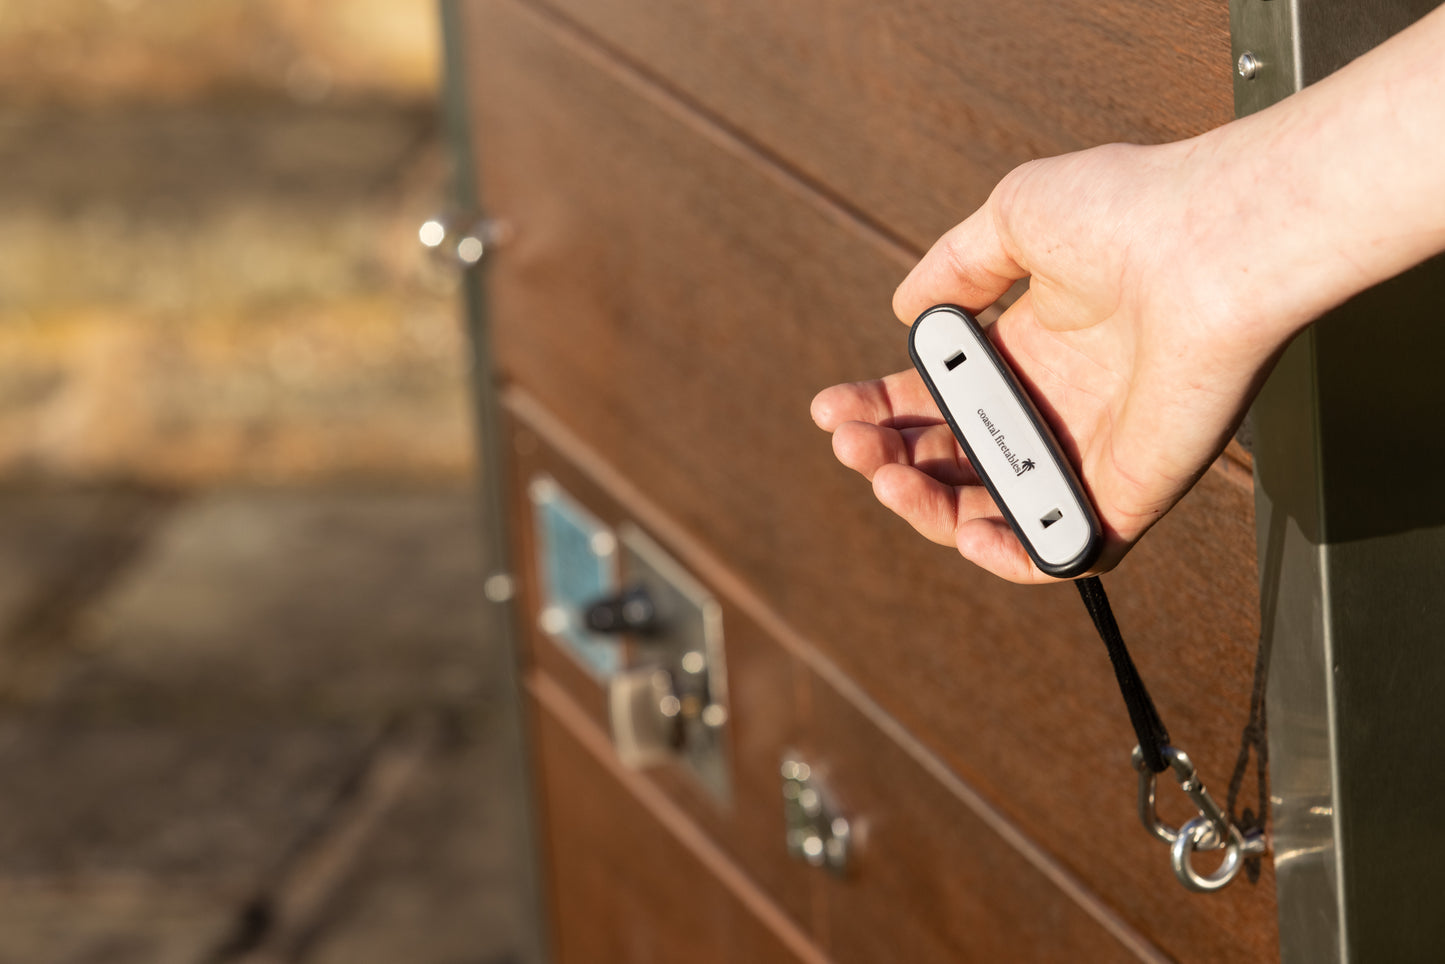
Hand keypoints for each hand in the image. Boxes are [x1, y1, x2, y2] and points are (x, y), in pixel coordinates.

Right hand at [811, 139, 1293, 582]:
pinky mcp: (1125, 495)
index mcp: (1031, 349)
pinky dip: (1006, 555)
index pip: (938, 398)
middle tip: (852, 444)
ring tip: (885, 476)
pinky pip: (1059, 552)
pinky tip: (964, 528)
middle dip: (887, 457)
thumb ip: (954, 265)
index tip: (833, 409)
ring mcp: (1089, 454)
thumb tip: (908, 309)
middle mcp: (1056, 406)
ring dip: (924, 507)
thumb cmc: (1131, 214)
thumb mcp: (1014, 216)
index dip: (880, 408)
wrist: (1215, 244)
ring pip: (988, 512)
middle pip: (950, 459)